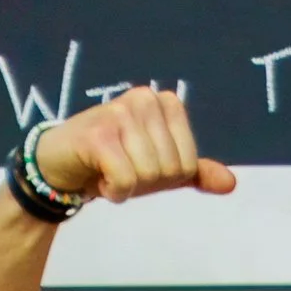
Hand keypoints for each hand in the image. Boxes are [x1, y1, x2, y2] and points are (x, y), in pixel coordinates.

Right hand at [33, 87, 235, 206]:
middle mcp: (145, 98)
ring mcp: (120, 113)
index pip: (188, 164)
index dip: (165, 178)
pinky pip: (125, 179)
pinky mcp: (98, 134)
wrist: (60, 164)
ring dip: (127, 187)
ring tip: (108, 170)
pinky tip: (99, 177)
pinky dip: (114, 191)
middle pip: (169, 170)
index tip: (139, 165)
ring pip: (148, 175)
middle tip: (120, 169)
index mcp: (166, 102)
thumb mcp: (158, 167)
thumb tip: (230, 184)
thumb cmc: (112, 161)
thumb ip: (194, 172)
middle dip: (145, 183)